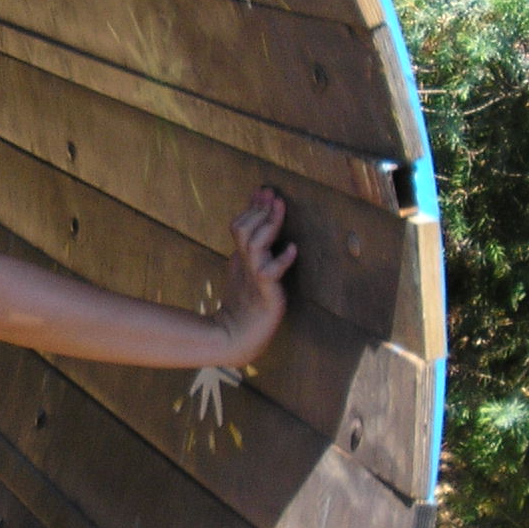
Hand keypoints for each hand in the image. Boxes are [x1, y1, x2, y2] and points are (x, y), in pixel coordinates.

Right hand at [212, 187, 295, 368]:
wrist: (235, 338)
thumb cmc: (243, 308)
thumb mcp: (243, 273)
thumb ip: (247, 253)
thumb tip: (254, 231)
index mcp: (240, 258)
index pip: (239, 225)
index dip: (251, 207)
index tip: (262, 190)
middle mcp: (244, 264)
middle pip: (244, 229)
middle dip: (259, 210)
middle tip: (272, 193)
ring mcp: (253, 277)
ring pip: (255, 243)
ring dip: (268, 224)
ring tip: (280, 208)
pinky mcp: (265, 293)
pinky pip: (271, 273)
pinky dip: (282, 259)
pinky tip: (293, 249)